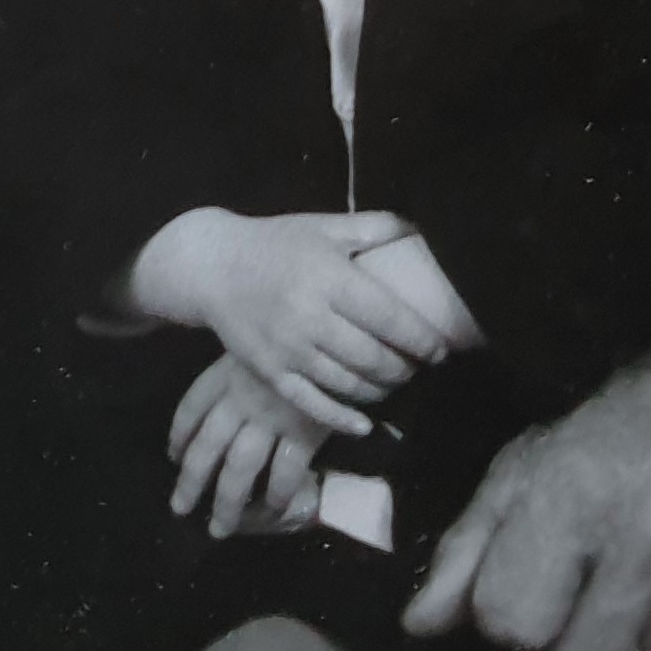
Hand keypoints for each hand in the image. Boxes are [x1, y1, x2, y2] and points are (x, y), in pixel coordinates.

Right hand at [127, 209, 453, 434]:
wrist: (209, 264)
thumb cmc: (274, 243)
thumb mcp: (322, 226)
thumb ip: (374, 227)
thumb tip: (424, 229)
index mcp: (328, 276)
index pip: (389, 318)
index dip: (422, 340)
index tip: (441, 350)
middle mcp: (309, 315)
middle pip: (374, 358)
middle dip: (406, 369)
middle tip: (418, 368)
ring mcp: (288, 347)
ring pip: (349, 384)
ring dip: (381, 390)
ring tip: (393, 383)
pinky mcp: (270, 371)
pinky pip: (313, 404)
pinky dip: (343, 419)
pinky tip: (365, 424)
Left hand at [167, 351, 333, 539]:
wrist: (334, 332)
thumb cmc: (293, 336)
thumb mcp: (255, 346)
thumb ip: (239, 374)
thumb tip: (226, 405)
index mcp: (224, 375)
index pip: (190, 409)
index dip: (179, 435)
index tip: (172, 457)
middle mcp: (240, 400)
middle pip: (207, 447)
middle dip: (190, 481)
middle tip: (179, 509)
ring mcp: (270, 418)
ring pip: (239, 468)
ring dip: (227, 502)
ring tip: (218, 528)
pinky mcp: (304, 431)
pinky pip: (285, 472)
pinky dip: (278, 494)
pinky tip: (273, 511)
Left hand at [400, 351, 650, 650]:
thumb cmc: (600, 443)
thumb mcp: (517, 477)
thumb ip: (464, 553)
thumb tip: (417, 627)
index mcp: (568, 501)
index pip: (509, 622)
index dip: (504, 618)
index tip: (520, 594)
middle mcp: (642, 540)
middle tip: (570, 614)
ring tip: (619, 619)